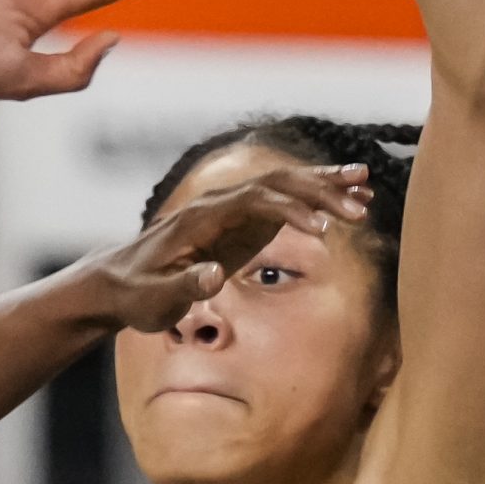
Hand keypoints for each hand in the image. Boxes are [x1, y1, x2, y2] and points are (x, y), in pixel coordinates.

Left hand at [79, 166, 376, 333]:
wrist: (117, 283)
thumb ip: (184, 286)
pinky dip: (314, 200)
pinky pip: (282, 202)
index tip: (323, 230)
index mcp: (201, 218)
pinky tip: (345, 202)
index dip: (291, 209)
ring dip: (323, 186)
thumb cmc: (135, 295)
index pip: (254, 200)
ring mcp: (230, 209)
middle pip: (276, 183)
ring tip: (367, 186)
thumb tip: (213, 275)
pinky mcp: (239, 222)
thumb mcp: (154, 300)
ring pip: (283, 185)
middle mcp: (218, 204)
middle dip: (319, 191)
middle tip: (361, 205)